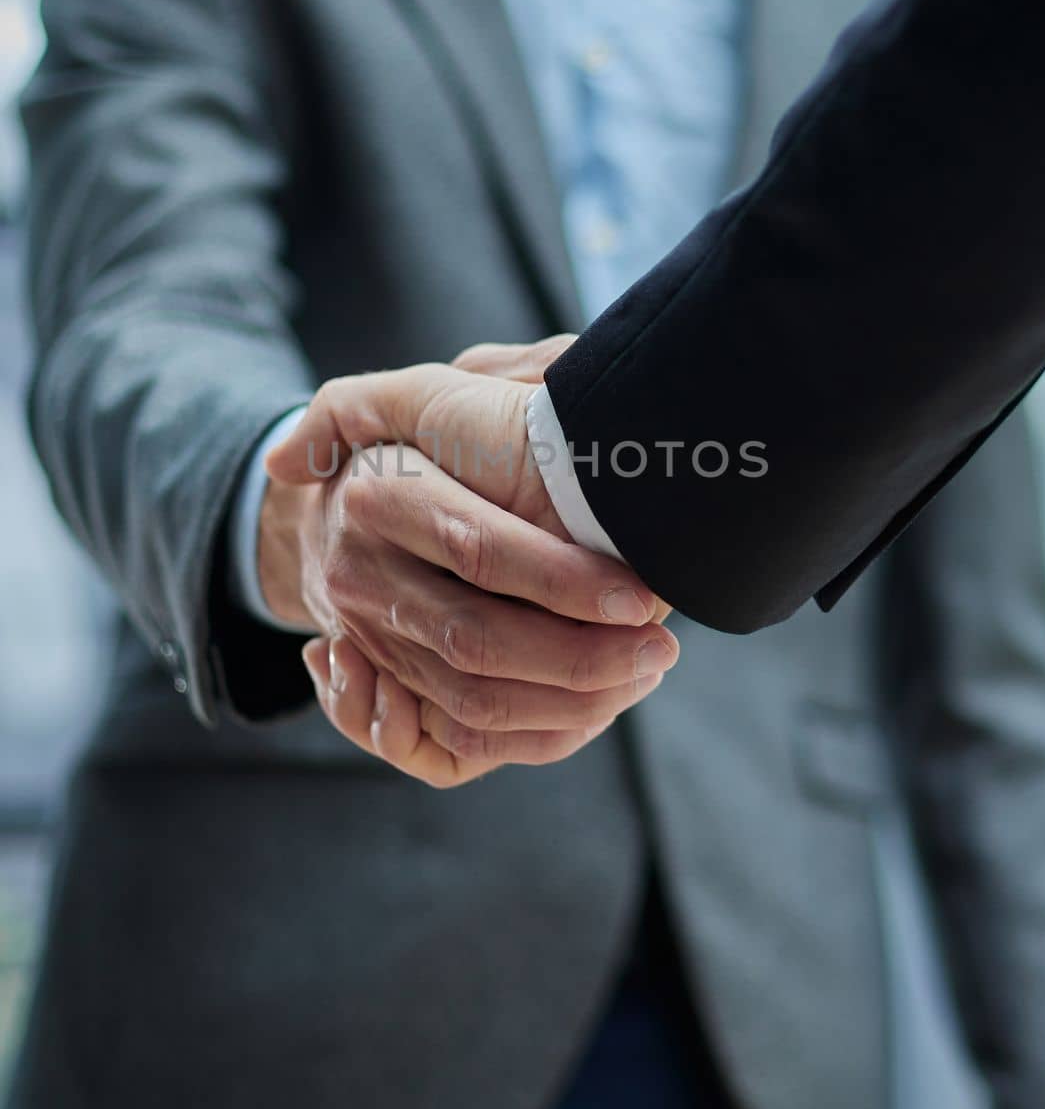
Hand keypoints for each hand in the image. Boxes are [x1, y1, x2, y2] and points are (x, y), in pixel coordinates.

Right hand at [260, 351, 677, 786]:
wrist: (321, 513)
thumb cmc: (409, 445)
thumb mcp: (432, 391)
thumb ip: (496, 375)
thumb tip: (575, 367)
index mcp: (381, 496)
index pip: (479, 548)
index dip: (562, 579)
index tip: (642, 596)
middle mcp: (363, 576)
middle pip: (476, 640)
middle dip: (579, 657)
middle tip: (660, 651)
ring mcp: (367, 640)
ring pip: (470, 702)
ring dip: (566, 705)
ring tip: (642, 676)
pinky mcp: (383, 687)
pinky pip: (453, 741)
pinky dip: (527, 738)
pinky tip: (593, 714)